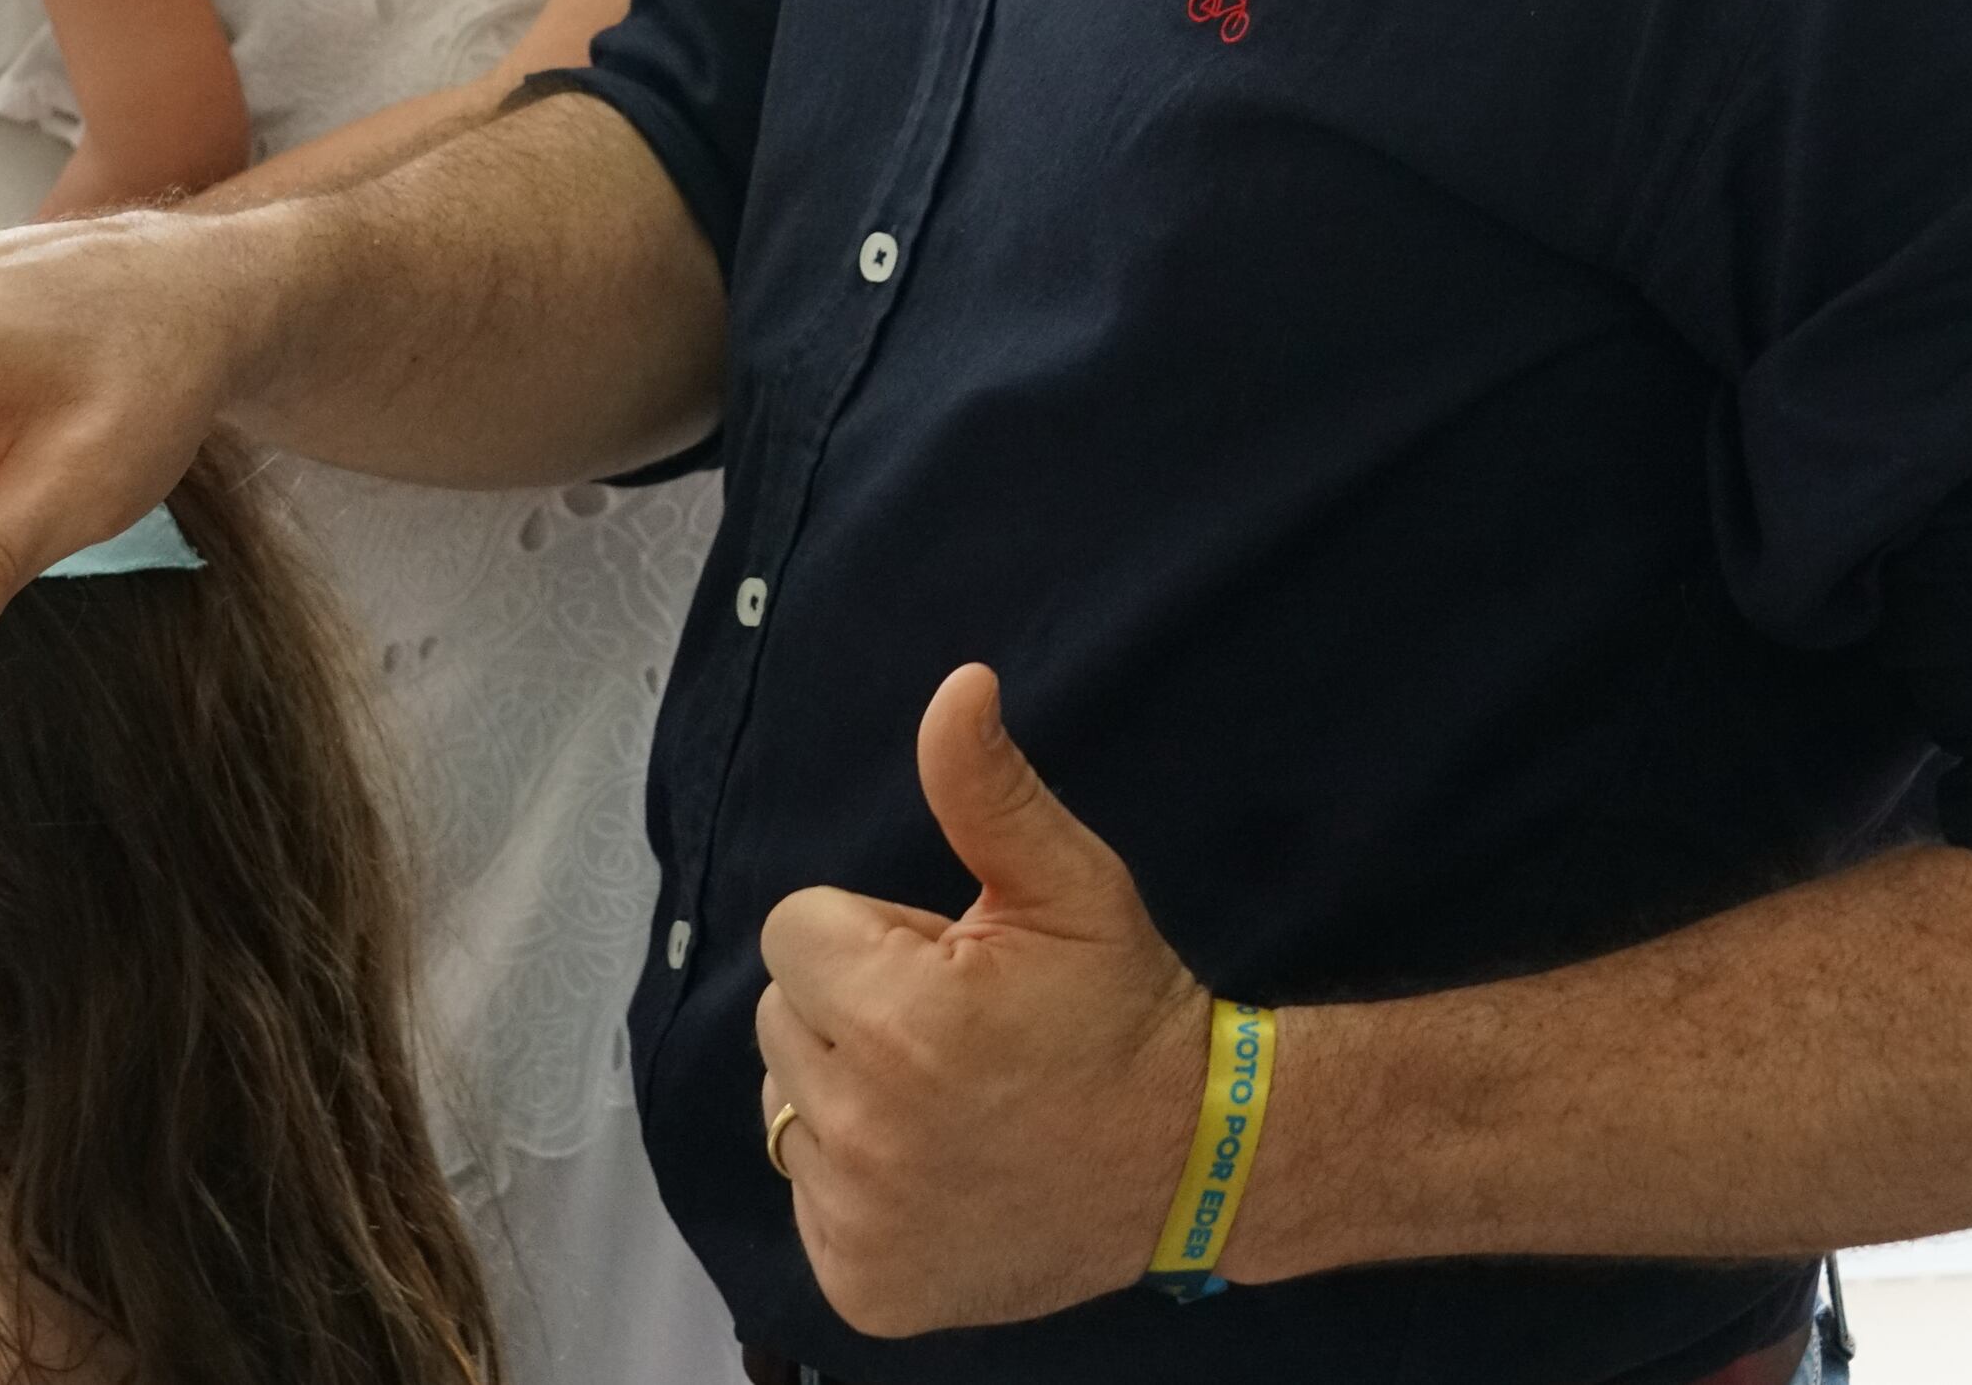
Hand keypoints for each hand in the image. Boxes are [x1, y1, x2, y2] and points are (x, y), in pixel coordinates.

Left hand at [756, 666, 1207, 1338]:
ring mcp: (862, 1221)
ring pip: (788, 1109)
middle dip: (853, 1008)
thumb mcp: (1070, 886)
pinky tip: (940, 1169)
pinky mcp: (863, 1287)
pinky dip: (857, 1184)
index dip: (870, 934)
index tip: (946, 962)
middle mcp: (870, 1130)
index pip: (793, 931)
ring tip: (948, 1099)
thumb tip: (958, 685)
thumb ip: (987, 789)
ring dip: (848, 1095)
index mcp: (903, 1019)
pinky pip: (807, 1199)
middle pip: (781, 1017)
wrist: (1190, 1163)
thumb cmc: (1126, 1012)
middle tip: (956, 1031)